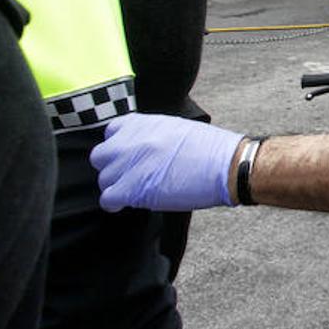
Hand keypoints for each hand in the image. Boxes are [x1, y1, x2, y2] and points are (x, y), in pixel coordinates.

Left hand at [90, 113, 243, 211]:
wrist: (227, 165)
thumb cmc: (211, 149)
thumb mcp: (177, 128)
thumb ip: (153, 134)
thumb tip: (144, 146)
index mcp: (142, 124)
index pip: (112, 131)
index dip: (119, 147)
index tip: (129, 156)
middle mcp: (130, 141)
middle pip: (101, 157)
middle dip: (113, 167)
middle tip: (130, 176)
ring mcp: (128, 165)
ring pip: (104, 179)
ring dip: (116, 186)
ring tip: (135, 191)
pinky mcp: (132, 189)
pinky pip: (108, 198)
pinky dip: (114, 203)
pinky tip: (127, 204)